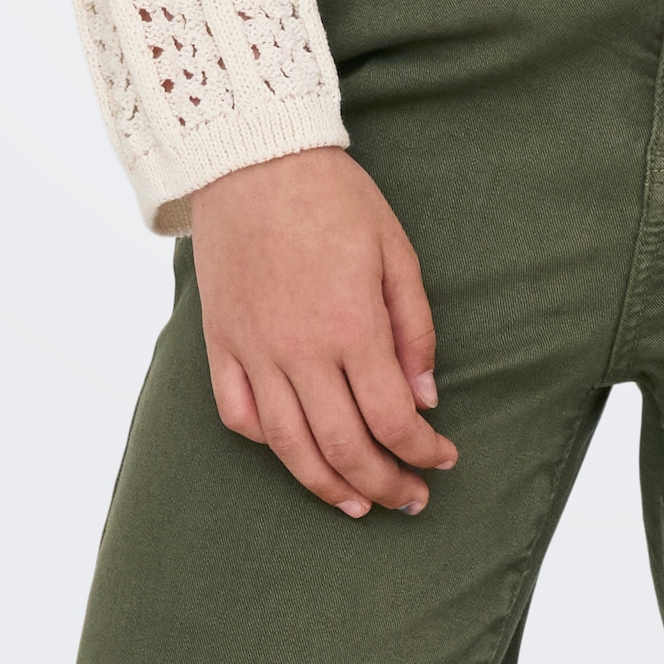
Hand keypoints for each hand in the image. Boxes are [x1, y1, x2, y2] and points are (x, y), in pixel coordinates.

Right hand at [187, 147, 457, 518]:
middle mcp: (300, 351)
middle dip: (384, 485)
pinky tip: (294, 453)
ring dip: (328, 486)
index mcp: (351, 326)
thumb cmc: (334, 197)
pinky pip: (239, 416)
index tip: (443, 460)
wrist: (254, 158)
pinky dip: (268, 445)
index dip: (423, 452)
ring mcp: (254, 352)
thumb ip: (414, 328)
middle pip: (344, 448)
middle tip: (409, 499)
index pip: (393, 419)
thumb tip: (425, 398)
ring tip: (356, 505)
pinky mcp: (219, 344)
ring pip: (289, 448)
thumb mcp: (395, 250)